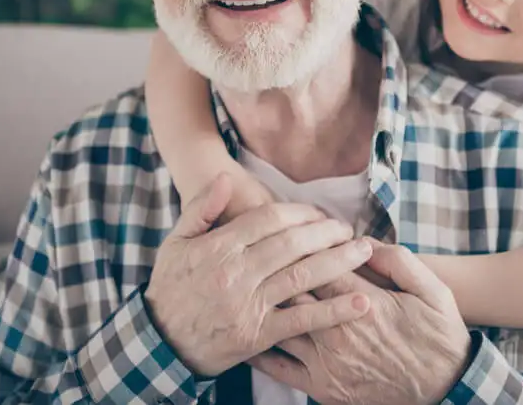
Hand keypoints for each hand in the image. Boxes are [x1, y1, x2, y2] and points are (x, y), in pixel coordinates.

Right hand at [146, 175, 373, 376]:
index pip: (270, 219)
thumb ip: (200, 209)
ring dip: (339, 262)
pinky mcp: (258, 335)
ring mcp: (248, 305)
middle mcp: (236, 273)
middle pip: (293, 243)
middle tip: (350, 229)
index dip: (302, 212)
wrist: (157, 343)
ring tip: (365, 252)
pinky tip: (361, 302)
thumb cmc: (170, 289)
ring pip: (303, 276)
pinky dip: (334, 311)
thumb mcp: (175, 243)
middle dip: (328, 233)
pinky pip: (302, 321)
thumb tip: (223, 179)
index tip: (321, 213)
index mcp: (218, 247)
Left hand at [250, 242, 471, 404]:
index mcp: (362, 302)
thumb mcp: (432, 289)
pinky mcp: (322, 387)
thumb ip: (399, 260)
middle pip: (292, 291)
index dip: (303, 245)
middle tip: (261, 254)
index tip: (293, 233)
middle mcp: (337, 332)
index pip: (317, 264)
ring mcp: (326, 362)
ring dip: (264, 303)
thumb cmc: (438, 336)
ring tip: (249, 285)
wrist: (446, 389)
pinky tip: (248, 332)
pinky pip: (279, 367)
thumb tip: (366, 241)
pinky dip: (259, 348)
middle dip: (277, 269)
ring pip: (281, 324)